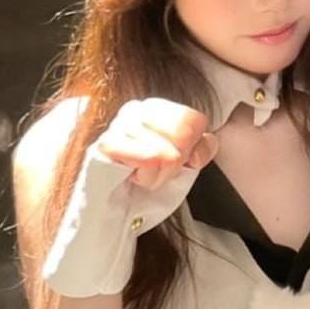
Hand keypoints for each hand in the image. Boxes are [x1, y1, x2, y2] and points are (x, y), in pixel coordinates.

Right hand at [97, 98, 218, 190]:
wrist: (113, 201)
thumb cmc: (149, 176)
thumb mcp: (185, 160)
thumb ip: (202, 148)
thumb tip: (197, 152)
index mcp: (158, 107)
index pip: (194, 121)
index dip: (192, 148)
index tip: (175, 160)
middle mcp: (137, 109)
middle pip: (183, 134)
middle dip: (175, 163)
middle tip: (157, 170)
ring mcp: (119, 124)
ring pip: (165, 153)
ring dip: (157, 175)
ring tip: (141, 173)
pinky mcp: (107, 144)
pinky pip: (148, 160)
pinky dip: (146, 176)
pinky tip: (132, 175)